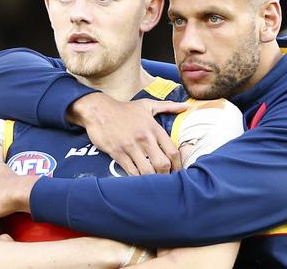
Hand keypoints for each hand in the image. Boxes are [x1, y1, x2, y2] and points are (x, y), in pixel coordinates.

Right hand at [68, 93, 187, 174]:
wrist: (99, 110)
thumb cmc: (124, 109)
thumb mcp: (147, 105)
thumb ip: (168, 107)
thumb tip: (187, 106)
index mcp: (154, 128)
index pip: (173, 151)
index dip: (178, 165)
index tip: (178, 171)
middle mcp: (144, 138)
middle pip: (162, 164)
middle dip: (166, 175)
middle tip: (166, 180)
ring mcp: (130, 146)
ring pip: (147, 171)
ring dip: (152, 179)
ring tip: (154, 182)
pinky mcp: (117, 153)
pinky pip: (131, 171)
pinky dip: (136, 178)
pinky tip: (139, 180)